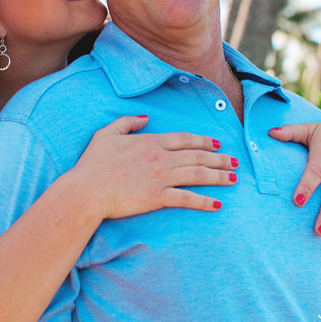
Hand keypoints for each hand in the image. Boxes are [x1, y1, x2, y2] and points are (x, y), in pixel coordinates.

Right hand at [68, 115, 237, 219]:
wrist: (85, 191)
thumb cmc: (92, 164)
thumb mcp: (106, 134)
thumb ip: (126, 122)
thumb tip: (144, 117)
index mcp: (149, 141)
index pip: (184, 139)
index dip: (203, 140)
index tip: (217, 143)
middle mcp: (159, 157)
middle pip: (197, 155)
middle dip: (219, 158)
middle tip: (235, 162)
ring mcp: (160, 177)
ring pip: (197, 174)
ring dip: (218, 176)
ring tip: (234, 179)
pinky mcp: (157, 197)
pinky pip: (187, 198)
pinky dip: (204, 201)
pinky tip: (217, 204)